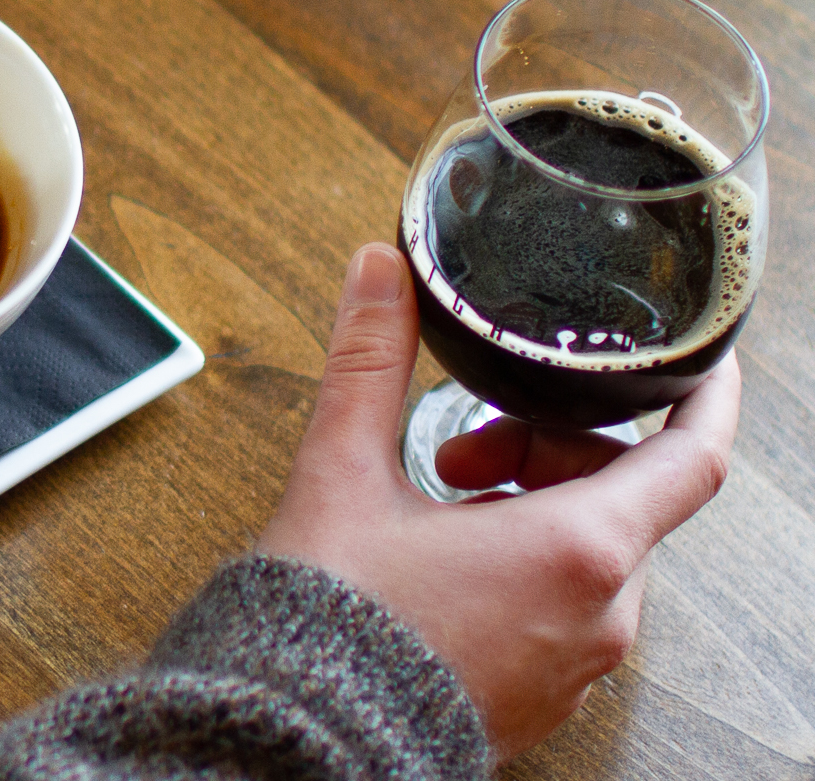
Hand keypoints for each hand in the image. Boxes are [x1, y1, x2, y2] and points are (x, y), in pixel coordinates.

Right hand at [256, 243, 737, 760]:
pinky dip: (521, 566)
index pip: (693, 458)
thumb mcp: (344, 466)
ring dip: (530, 506)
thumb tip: (381, 270)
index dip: (705, 397)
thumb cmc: (331, 616)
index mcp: (577, 549)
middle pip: (623, 495)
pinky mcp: (543, 698)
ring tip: (436, 504)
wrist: (298, 734)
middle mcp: (598, 613)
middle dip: (547, 448)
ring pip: (591, 553)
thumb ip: (371, 358)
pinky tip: (440, 561)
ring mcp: (576, 664)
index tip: (701, 365)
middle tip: (458, 447)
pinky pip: (564, 610)